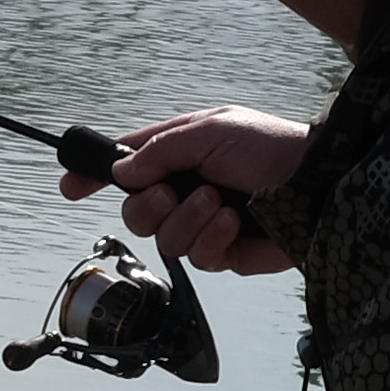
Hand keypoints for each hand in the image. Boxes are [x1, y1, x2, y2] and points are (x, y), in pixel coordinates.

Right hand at [58, 110, 310, 274]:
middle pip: (135, 210)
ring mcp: (203, 223)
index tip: (70, 186)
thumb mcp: (211, 131)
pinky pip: (195, 258)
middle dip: (149, 204)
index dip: (94, 174)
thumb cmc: (271, 148)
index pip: (126, 163)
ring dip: (188, 220)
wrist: (319, 186)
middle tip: (174, 192)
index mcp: (181, 152)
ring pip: (162, 238)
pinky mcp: (223, 253)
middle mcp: (187, 187)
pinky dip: (211, 239)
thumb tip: (122, 172)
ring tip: (220, 203)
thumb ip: (161, 150)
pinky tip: (234, 224)